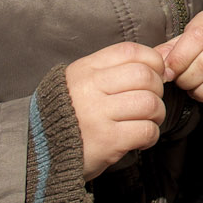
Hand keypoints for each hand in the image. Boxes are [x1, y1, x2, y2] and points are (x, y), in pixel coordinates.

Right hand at [65, 42, 168, 180]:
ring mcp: (98, 114)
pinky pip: (146, 130)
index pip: (130, 51)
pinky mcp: (106, 140)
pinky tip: (140, 139)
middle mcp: (90, 87)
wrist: (41, 151)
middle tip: (150, 102)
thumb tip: (161, 59)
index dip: (153, 61)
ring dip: (157, 114)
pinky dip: (151, 136)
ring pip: (149, 103)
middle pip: (145, 76)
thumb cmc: (70, 116)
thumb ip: (115, 70)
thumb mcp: (83, 82)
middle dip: (158, 89)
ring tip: (147, 121)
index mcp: (86, 69)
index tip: (156, 74)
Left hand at [155, 8, 202, 117]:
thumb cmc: (202, 51)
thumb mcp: (184, 44)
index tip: (169, 73)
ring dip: (201, 93)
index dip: (179, 58)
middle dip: (187, 80)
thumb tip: (156, 64)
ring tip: (195, 90)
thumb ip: (168, 52)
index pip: (198, 36)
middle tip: (183, 84)